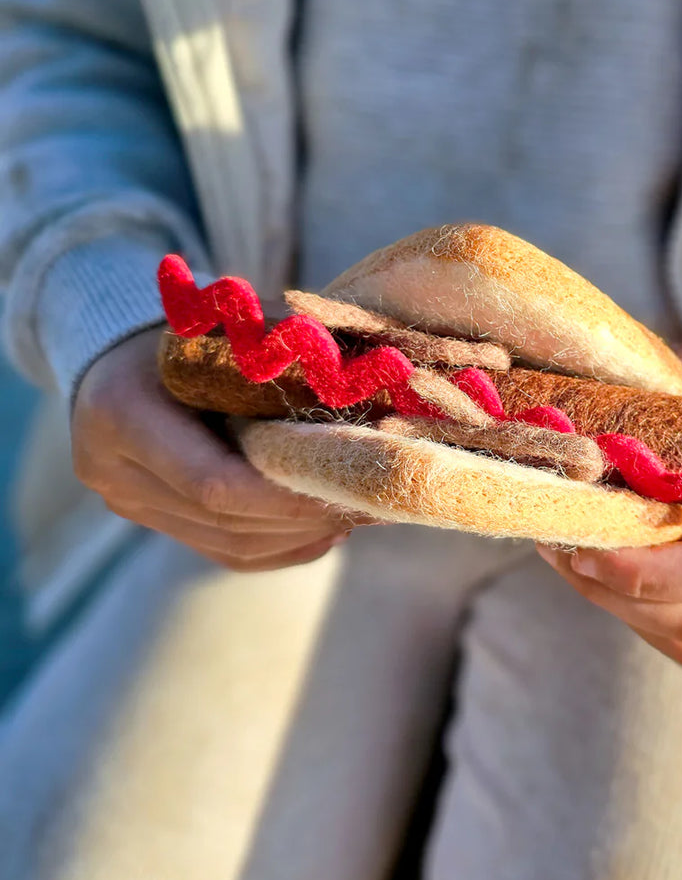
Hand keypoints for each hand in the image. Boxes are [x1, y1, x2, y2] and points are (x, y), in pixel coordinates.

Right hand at [72, 328, 372, 570]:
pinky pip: (227, 552)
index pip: (214, 483)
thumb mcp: (227, 326)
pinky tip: (326, 528)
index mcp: (124, 413)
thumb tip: (363, 380)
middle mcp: (114, 469)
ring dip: (302, 535)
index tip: (347, 485)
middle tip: (370, 498)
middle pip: (227, 520)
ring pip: (232, 545)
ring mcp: (129, 503)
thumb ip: (281, 353)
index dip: (286, 494)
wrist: (119, 352)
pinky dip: (283, 546)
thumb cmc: (187, 329)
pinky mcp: (152, 520)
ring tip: (355, 511)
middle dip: (305, 516)